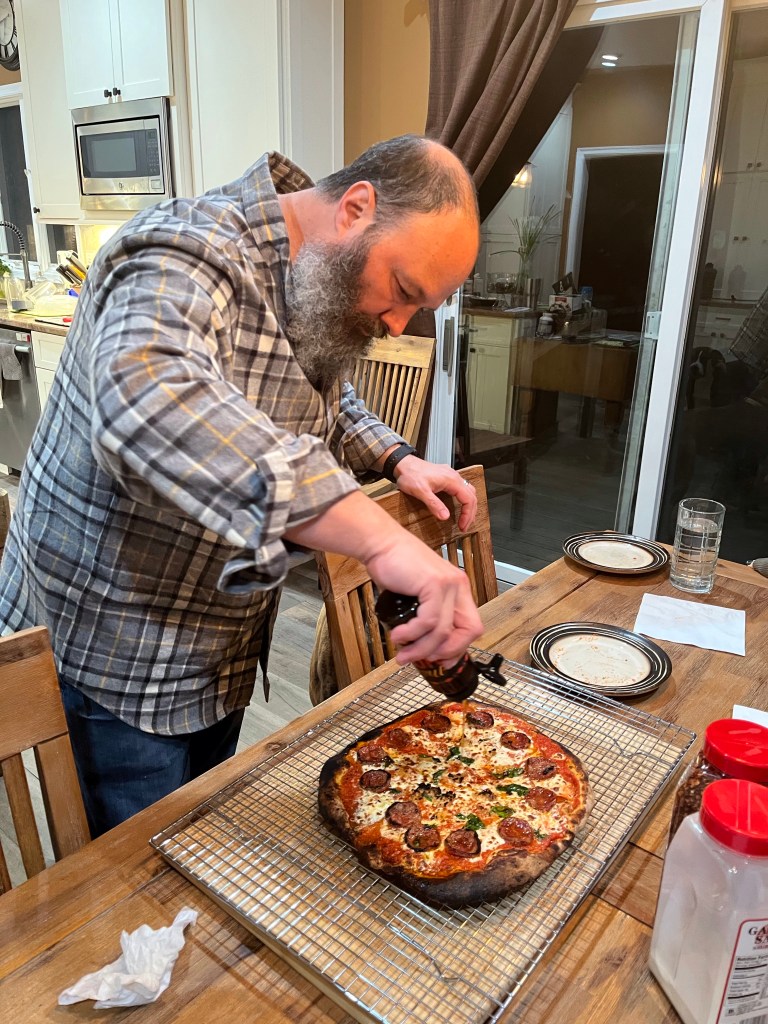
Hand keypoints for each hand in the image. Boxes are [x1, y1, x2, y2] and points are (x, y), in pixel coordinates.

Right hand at [285, 491, 483, 664]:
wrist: (380, 544)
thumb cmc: (394, 567)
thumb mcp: (417, 596)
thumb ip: (426, 616)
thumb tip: (425, 647)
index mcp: (458, 589)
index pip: (472, 626)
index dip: (458, 648)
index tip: (439, 660)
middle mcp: (458, 586)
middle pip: (469, 631)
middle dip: (446, 652)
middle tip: (422, 659)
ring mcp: (449, 585)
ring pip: (444, 631)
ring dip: (421, 648)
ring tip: (402, 653)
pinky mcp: (434, 584)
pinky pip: (428, 621)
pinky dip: (412, 634)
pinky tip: (397, 635)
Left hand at [392, 457, 477, 531]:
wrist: (403, 464)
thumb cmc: (410, 474)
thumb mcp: (421, 492)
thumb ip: (434, 504)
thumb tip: (445, 516)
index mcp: (451, 480)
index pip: (468, 499)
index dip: (467, 514)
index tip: (462, 525)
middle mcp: (454, 476)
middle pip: (471, 496)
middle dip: (470, 513)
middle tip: (464, 526)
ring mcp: (451, 476)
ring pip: (468, 491)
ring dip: (468, 506)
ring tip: (465, 518)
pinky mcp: (446, 477)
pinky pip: (461, 489)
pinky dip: (464, 500)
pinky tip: (459, 506)